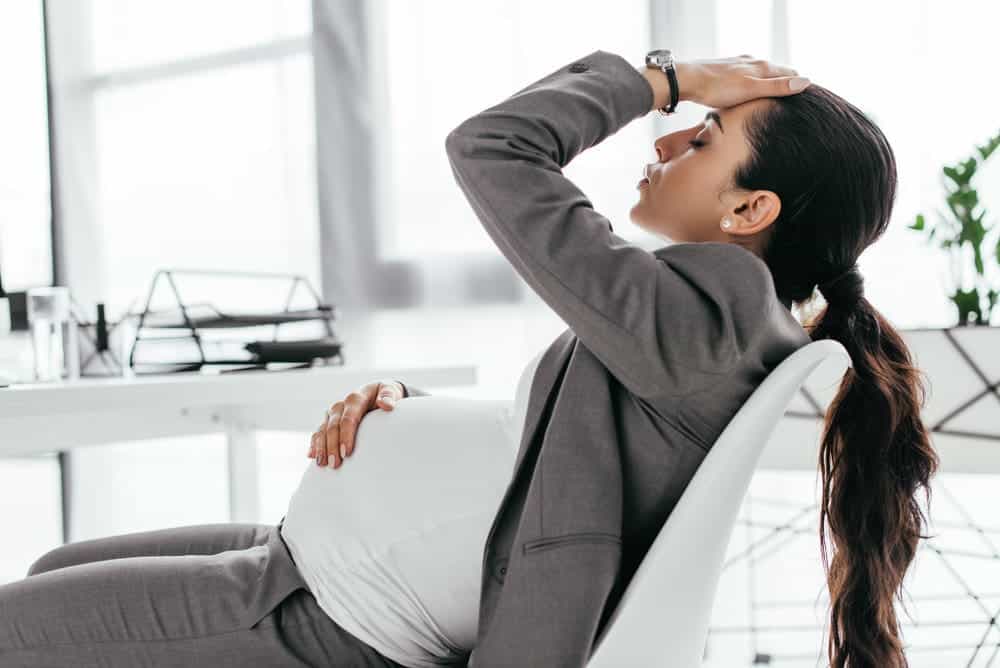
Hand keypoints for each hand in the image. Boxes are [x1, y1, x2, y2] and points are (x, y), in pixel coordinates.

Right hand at [308, 379, 404, 467]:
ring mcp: (333, 413)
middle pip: (333, 426)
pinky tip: (312, 456)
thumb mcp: (391, 391)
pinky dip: (315, 443)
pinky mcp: (329, 420)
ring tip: (322, 464)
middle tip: (335, 464)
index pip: (348, 418)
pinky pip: (319, 432)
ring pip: (323, 430)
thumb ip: (389, 395)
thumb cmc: (386, 394)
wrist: (377, 392)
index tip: (347, 452)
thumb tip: (386, 405)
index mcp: (355, 399)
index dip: (346, 435)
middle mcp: (341, 405)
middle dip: (332, 446)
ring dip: (321, 447)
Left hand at [675, 55, 809, 108]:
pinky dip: (754, 82)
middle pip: (778, 72)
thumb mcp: (751, 90)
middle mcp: (754, 61)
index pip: (791, 74)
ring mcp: (740, 63)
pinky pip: (747, 74)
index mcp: (763, 66)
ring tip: (773, 98)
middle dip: (786, 84)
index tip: (805, 100)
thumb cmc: (717, 88)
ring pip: (762, 72)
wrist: (687, 80)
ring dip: (770, 83)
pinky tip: (748, 90)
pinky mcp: (727, 68)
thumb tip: (804, 83)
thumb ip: (777, 87)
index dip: (798, 86)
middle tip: (791, 102)